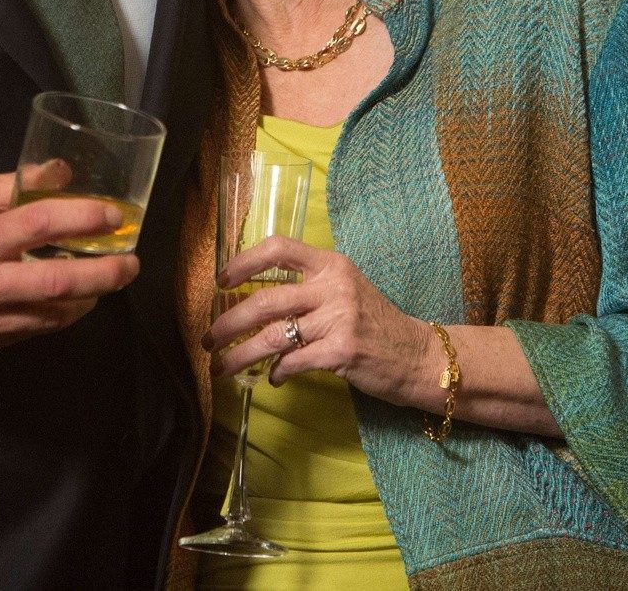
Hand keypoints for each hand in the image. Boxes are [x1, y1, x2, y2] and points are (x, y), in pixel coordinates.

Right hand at [0, 172, 137, 353]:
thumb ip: (7, 185)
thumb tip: (57, 173)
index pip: (41, 226)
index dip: (83, 218)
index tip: (113, 215)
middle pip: (59, 284)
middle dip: (104, 275)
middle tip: (130, 264)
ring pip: (52, 317)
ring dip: (86, 300)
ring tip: (104, 280)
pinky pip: (30, 331)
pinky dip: (55, 315)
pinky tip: (68, 299)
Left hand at [205, 235, 442, 408]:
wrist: (419, 355)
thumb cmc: (376, 323)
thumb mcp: (346, 290)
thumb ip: (308, 288)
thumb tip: (253, 301)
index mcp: (331, 264)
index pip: (279, 248)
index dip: (244, 261)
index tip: (221, 280)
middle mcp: (333, 286)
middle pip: (265, 300)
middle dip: (228, 322)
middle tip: (208, 338)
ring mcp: (338, 319)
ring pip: (272, 337)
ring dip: (240, 355)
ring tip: (221, 368)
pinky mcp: (342, 351)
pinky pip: (293, 362)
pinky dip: (277, 372)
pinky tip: (273, 378)